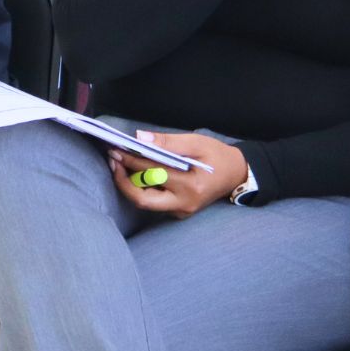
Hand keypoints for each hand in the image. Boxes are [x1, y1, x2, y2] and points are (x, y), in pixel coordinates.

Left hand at [107, 131, 248, 218]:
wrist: (236, 174)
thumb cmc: (217, 156)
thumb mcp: (196, 143)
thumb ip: (168, 142)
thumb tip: (139, 138)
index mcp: (191, 186)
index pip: (152, 173)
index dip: (130, 161)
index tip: (115, 148)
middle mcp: (184, 203)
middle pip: (142, 199)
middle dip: (122, 181)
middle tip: (113, 160)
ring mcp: (181, 211)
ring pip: (145, 203)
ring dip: (129, 184)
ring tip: (119, 164)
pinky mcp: (178, 212)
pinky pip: (153, 202)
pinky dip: (141, 187)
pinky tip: (134, 172)